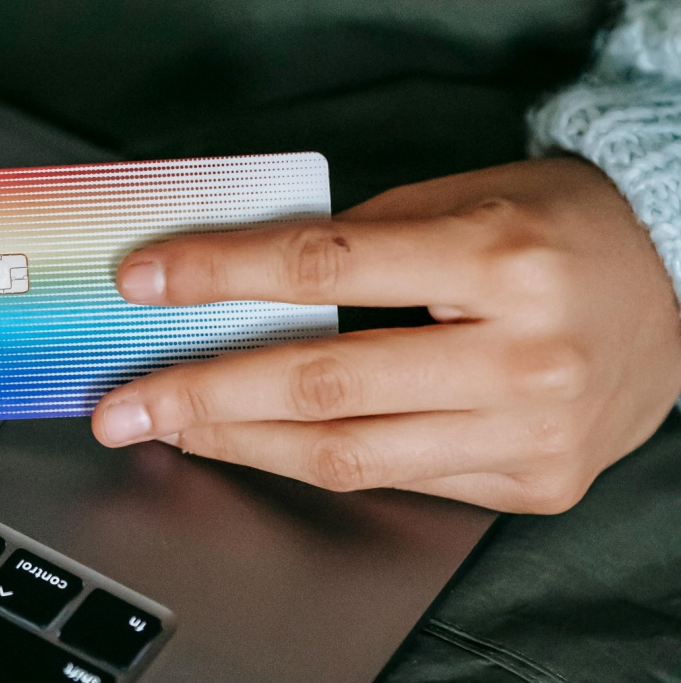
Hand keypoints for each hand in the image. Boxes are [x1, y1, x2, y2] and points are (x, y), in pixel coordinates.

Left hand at [91, 157, 680, 512]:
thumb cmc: (561, 231)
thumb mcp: (465, 198)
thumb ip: (361, 242)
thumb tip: (239, 287)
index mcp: (500, 257)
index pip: (327, 267)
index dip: (222, 276)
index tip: (144, 282)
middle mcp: (522, 355)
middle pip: (323, 386)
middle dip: (202, 397)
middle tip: (121, 405)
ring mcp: (532, 434)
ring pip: (348, 457)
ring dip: (241, 445)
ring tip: (172, 430)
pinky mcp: (533, 484)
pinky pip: (398, 483)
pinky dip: (315, 464)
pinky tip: (260, 445)